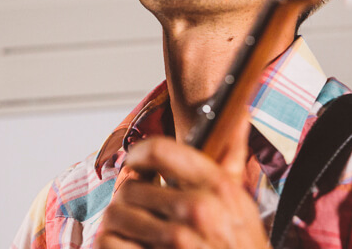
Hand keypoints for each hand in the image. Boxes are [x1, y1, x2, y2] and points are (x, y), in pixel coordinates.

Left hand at [95, 118, 269, 248]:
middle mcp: (198, 210)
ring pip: (115, 214)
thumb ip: (233, 158)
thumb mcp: (242, 205)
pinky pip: (108, 243)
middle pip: (130, 186)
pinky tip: (127, 246)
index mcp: (218, 187)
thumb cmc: (241, 248)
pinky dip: (109, 244)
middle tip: (138, 209)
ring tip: (131, 231)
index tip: (135, 162)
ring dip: (117, 225)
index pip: (160, 150)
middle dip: (129, 199)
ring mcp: (177, 240)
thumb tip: (241, 115)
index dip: (139, 154)